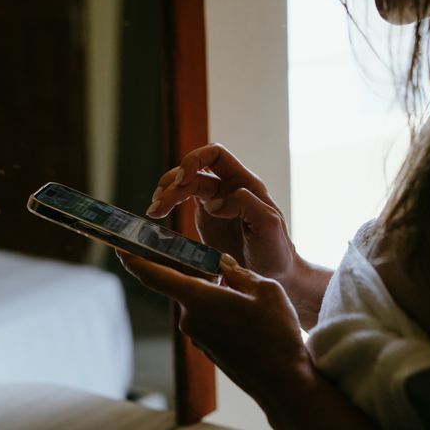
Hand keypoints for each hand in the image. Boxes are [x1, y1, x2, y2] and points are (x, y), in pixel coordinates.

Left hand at [119, 251, 310, 408]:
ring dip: (216, 295)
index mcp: (199, 299)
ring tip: (249, 299)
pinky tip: (247, 318)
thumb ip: (238, 273)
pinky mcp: (208, 349)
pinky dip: (221, 313)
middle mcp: (190, 319)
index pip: (155, 276)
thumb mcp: (265, 289)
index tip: (120, 248)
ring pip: (201, 304)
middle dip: (200, 274)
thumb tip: (223, 265)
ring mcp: (198, 337)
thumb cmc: (276, 334)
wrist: (283, 382)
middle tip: (221, 267)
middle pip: (184, 286)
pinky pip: (209, 320)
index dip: (134, 260)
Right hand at [146, 143, 296, 283]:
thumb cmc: (276, 250)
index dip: (195, 160)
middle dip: (173, 184)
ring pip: (184, 185)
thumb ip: (246, 206)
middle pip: (193, 171)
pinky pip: (182, 201)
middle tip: (158, 205)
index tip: (183, 181)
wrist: (273, 276)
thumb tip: (214, 203)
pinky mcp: (205, 217)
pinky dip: (168, 204)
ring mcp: (214, 201)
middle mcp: (228, 187)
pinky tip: (157, 213)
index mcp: (245, 182)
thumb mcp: (269, 225)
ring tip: (153, 210)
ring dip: (166, 193)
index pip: (215, 155)